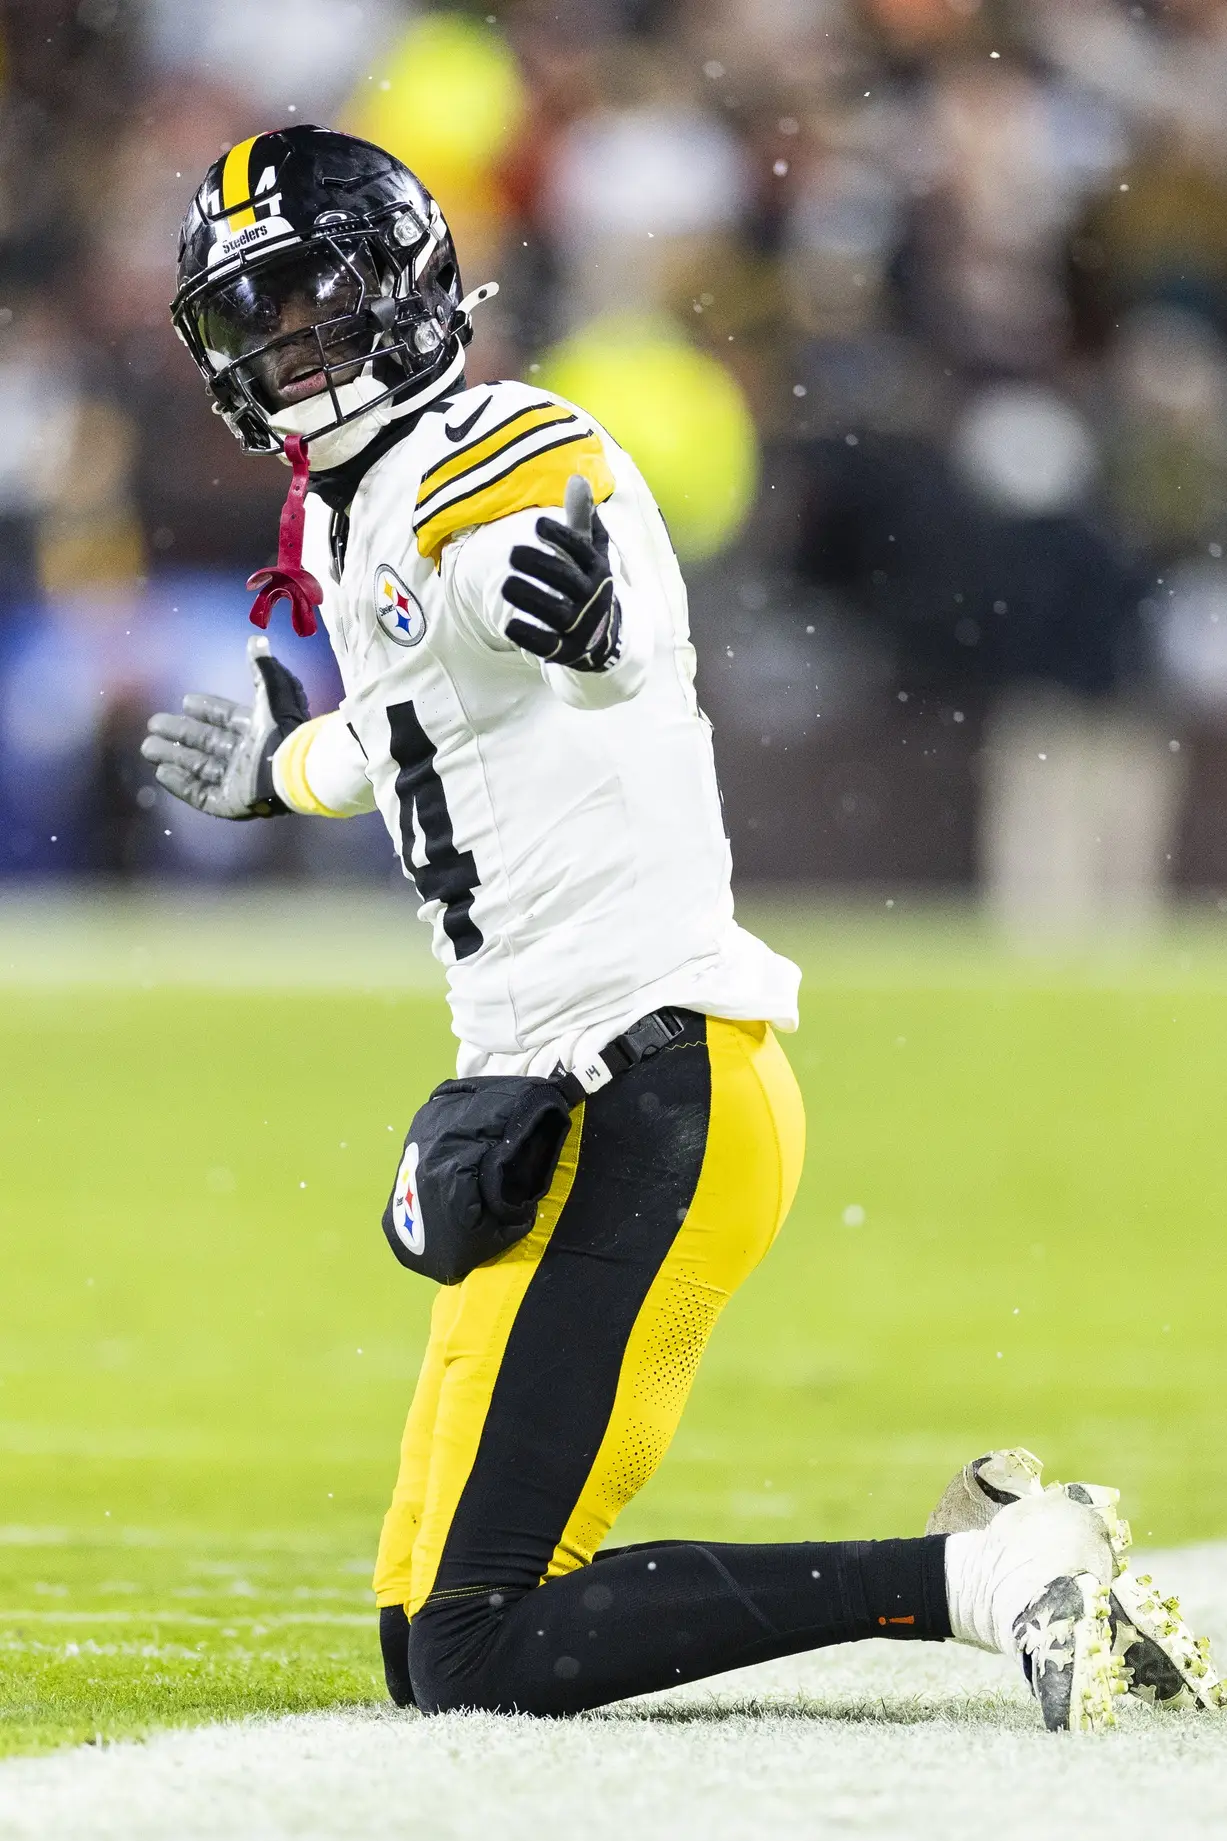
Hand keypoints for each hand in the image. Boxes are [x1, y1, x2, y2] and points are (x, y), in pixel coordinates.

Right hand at [140, 635, 309, 819]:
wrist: (295, 769)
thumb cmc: (285, 729)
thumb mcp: (275, 691)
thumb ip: (263, 668)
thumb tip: (256, 639)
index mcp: (258, 731)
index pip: (226, 718)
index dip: (206, 709)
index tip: (185, 701)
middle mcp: (247, 755)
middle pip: (206, 743)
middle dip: (179, 733)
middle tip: (154, 725)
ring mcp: (238, 781)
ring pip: (199, 767)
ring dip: (173, 757)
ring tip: (148, 747)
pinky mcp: (231, 803)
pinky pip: (201, 794)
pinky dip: (180, 785)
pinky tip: (161, 774)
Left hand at [501, 475, 621, 672]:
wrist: (606, 636)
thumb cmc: (588, 584)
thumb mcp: (589, 552)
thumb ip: (580, 517)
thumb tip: (576, 477)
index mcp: (597, 570)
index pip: (582, 551)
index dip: (562, 537)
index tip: (537, 524)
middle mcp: (592, 598)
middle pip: (566, 580)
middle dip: (540, 565)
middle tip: (512, 553)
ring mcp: (581, 626)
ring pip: (556, 611)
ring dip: (530, 597)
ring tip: (505, 584)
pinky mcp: (568, 651)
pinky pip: (548, 644)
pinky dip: (529, 636)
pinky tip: (508, 624)